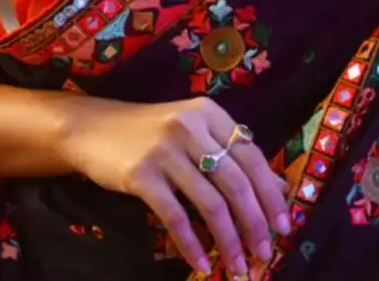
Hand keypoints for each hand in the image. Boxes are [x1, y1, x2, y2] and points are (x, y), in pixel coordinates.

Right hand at [64, 95, 288, 277]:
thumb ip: (232, 155)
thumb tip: (278, 188)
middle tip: (265, 254)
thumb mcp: (194, 133)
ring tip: (238, 266)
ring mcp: (165, 150)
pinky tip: (201, 264)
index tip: (284, 226)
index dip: (270, 195)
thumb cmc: (151, 133)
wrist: (94, 129)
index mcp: (209, 113)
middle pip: (235, 181)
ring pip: (209, 203)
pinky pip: (174, 216)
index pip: (251, 157)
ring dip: (228, 241)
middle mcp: (190, 126)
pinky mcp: (141, 174)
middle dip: (255, 223)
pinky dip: (191, 244)